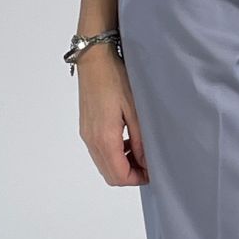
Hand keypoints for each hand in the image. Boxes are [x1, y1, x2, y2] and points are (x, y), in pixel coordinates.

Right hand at [77, 48, 148, 186]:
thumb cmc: (114, 78)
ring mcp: (86, 135)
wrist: (94, 60)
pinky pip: (98, 152)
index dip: (137, 179)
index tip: (152, 172)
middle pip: (109, 174)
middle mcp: (92, 141)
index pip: (119, 175)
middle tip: (147, 164)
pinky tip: (126, 140)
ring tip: (139, 151)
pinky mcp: (86, 127)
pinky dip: (112, 154)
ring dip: (121, 165)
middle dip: (129, 175)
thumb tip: (145, 161)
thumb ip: (139, 139)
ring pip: (103, 164)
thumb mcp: (134, 109)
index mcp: (104, 138)